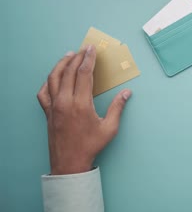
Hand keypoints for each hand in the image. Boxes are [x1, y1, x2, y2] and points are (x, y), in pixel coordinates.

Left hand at [37, 46, 131, 174]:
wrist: (70, 162)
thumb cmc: (91, 146)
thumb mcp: (109, 128)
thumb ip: (117, 108)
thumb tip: (127, 93)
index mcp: (81, 104)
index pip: (84, 74)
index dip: (89, 59)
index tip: (92, 49)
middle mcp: (65, 101)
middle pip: (68, 71)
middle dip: (77, 57)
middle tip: (84, 49)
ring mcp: (53, 106)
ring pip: (53, 78)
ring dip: (61, 64)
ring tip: (69, 55)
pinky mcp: (47, 112)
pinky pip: (44, 92)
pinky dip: (48, 81)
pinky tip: (54, 77)